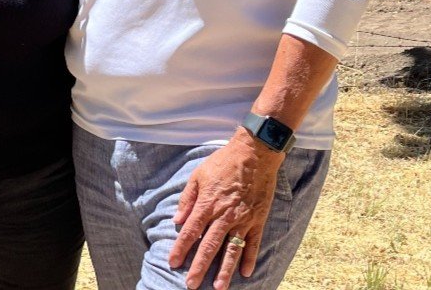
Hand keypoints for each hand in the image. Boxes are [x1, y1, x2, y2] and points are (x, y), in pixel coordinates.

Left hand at [168, 130, 283, 289]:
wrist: (253, 154)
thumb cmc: (223, 162)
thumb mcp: (199, 174)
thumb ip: (187, 198)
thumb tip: (177, 219)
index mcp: (208, 204)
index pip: (190, 231)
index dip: (181, 248)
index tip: (173, 263)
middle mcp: (224, 215)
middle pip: (209, 246)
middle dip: (199, 267)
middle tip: (190, 285)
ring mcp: (243, 219)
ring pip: (231, 250)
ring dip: (224, 271)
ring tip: (218, 287)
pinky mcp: (257, 219)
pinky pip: (253, 243)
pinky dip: (249, 259)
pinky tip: (245, 273)